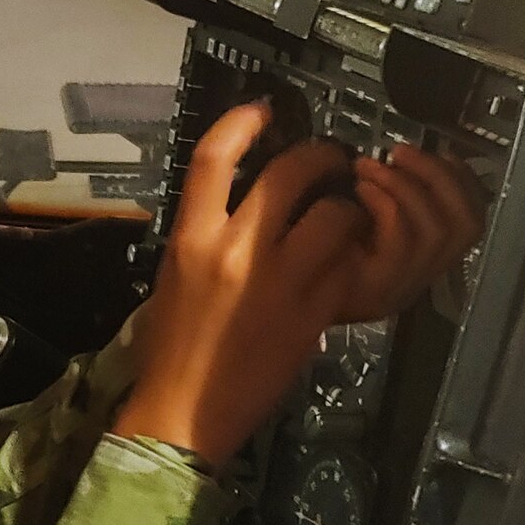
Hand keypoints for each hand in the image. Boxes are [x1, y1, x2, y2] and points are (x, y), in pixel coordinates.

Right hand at [112, 104, 484, 469]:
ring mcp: (278, 282)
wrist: (183, 414)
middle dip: (320, 158)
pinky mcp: (311, 314)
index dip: (243, 121)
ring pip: (334, 214)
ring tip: (347, 214)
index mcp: (190, 239)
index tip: (263, 110)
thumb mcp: (174, 277)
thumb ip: (207, 234)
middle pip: (290, 173)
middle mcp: (235, 251)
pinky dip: (353, 255)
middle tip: (331, 161)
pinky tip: (347, 260)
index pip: (214, 157)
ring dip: (349, 207)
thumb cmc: (172, 350)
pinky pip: (347, 263)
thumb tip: (240, 200)